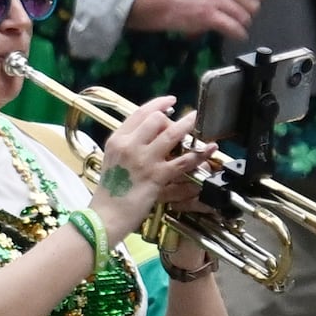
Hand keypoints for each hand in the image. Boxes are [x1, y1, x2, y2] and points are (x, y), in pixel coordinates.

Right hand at [84, 93, 200, 241]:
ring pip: (171, 134)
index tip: (171, 101)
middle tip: (184, 121)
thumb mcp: (113, 161)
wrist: (106, 215)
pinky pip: (183, 161)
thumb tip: (148, 135)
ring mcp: (143, 160)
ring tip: (199, 120)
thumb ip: (128, 146)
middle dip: (173, 118)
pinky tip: (209, 148)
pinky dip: (199, 153)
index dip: (158, 104)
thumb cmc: (110, 191)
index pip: (139, 113)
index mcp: (116, 140)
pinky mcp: (157, 176)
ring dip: (188, 125)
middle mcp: (129, 146)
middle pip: (156, 119)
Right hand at [131, 0, 264, 37]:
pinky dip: (238, 34)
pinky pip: (235, 29)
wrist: (164, 0)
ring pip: (245, 18)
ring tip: (230, 22)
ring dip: (241, 24)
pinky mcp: (209, 16)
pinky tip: (233, 33)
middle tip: (234, 12)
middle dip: (247, 11)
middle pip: (253, 3)